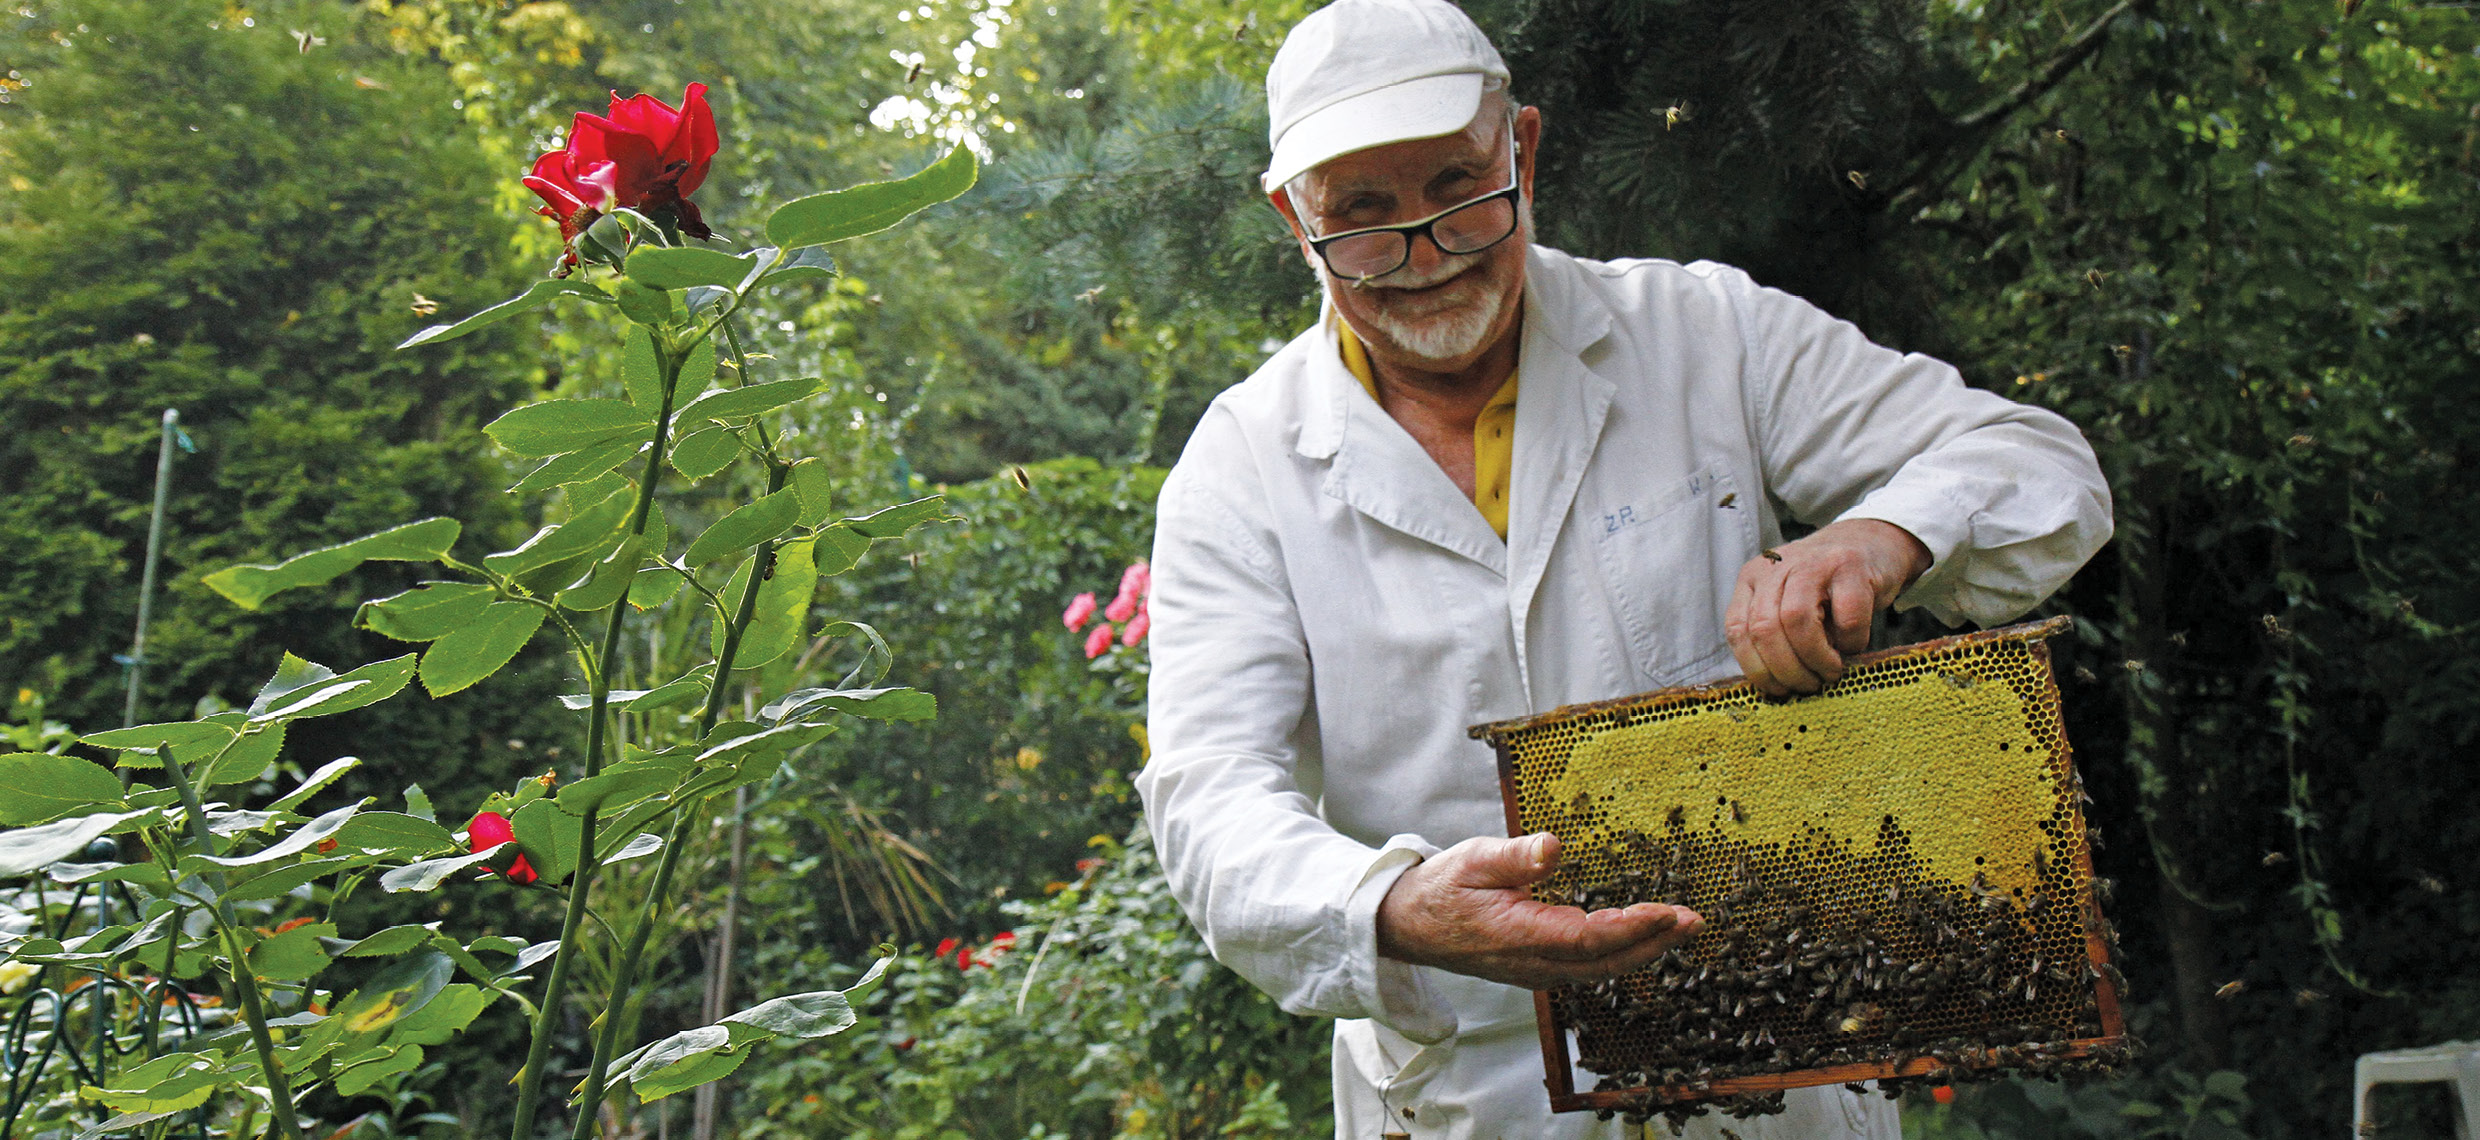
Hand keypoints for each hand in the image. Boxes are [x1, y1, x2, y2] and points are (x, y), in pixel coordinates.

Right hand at [1375, 834, 1701, 988]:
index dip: (1632, 928)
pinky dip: (1620, 957)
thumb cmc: (1439, 888)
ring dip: (1643, 952)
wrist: (1406, 926)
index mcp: (1517, 934)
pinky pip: (1587, 970)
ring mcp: (1534, 972)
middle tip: (1694, 922)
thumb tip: (1555, 847)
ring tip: (1679, 929)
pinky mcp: (1536, 970)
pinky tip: (1640, 940)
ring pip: (1600, 972)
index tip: (1669, 912)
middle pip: (1605, 964)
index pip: (1587, 938)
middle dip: (1654, 944)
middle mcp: (1531, 962)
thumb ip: (1515, 856)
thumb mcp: (1471, 858)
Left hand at [1724, 518, 1931, 696]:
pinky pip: (1847, 617)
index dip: (1756, 668)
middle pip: (1764, 627)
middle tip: (1808, 685)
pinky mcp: (1852, 567)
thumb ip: (1776, 635)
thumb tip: (1779, 686)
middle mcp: (1777, 567)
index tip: (1779, 690)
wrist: (1871, 542)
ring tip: (1829, 672)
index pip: (1738, 629)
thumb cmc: (1827, 588)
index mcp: (1753, 578)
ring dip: (1814, 658)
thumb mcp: (1788, 603)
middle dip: (1786, 669)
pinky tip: (1853, 646)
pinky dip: (1851, 642)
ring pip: (1796, 620)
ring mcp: (1814, 563)